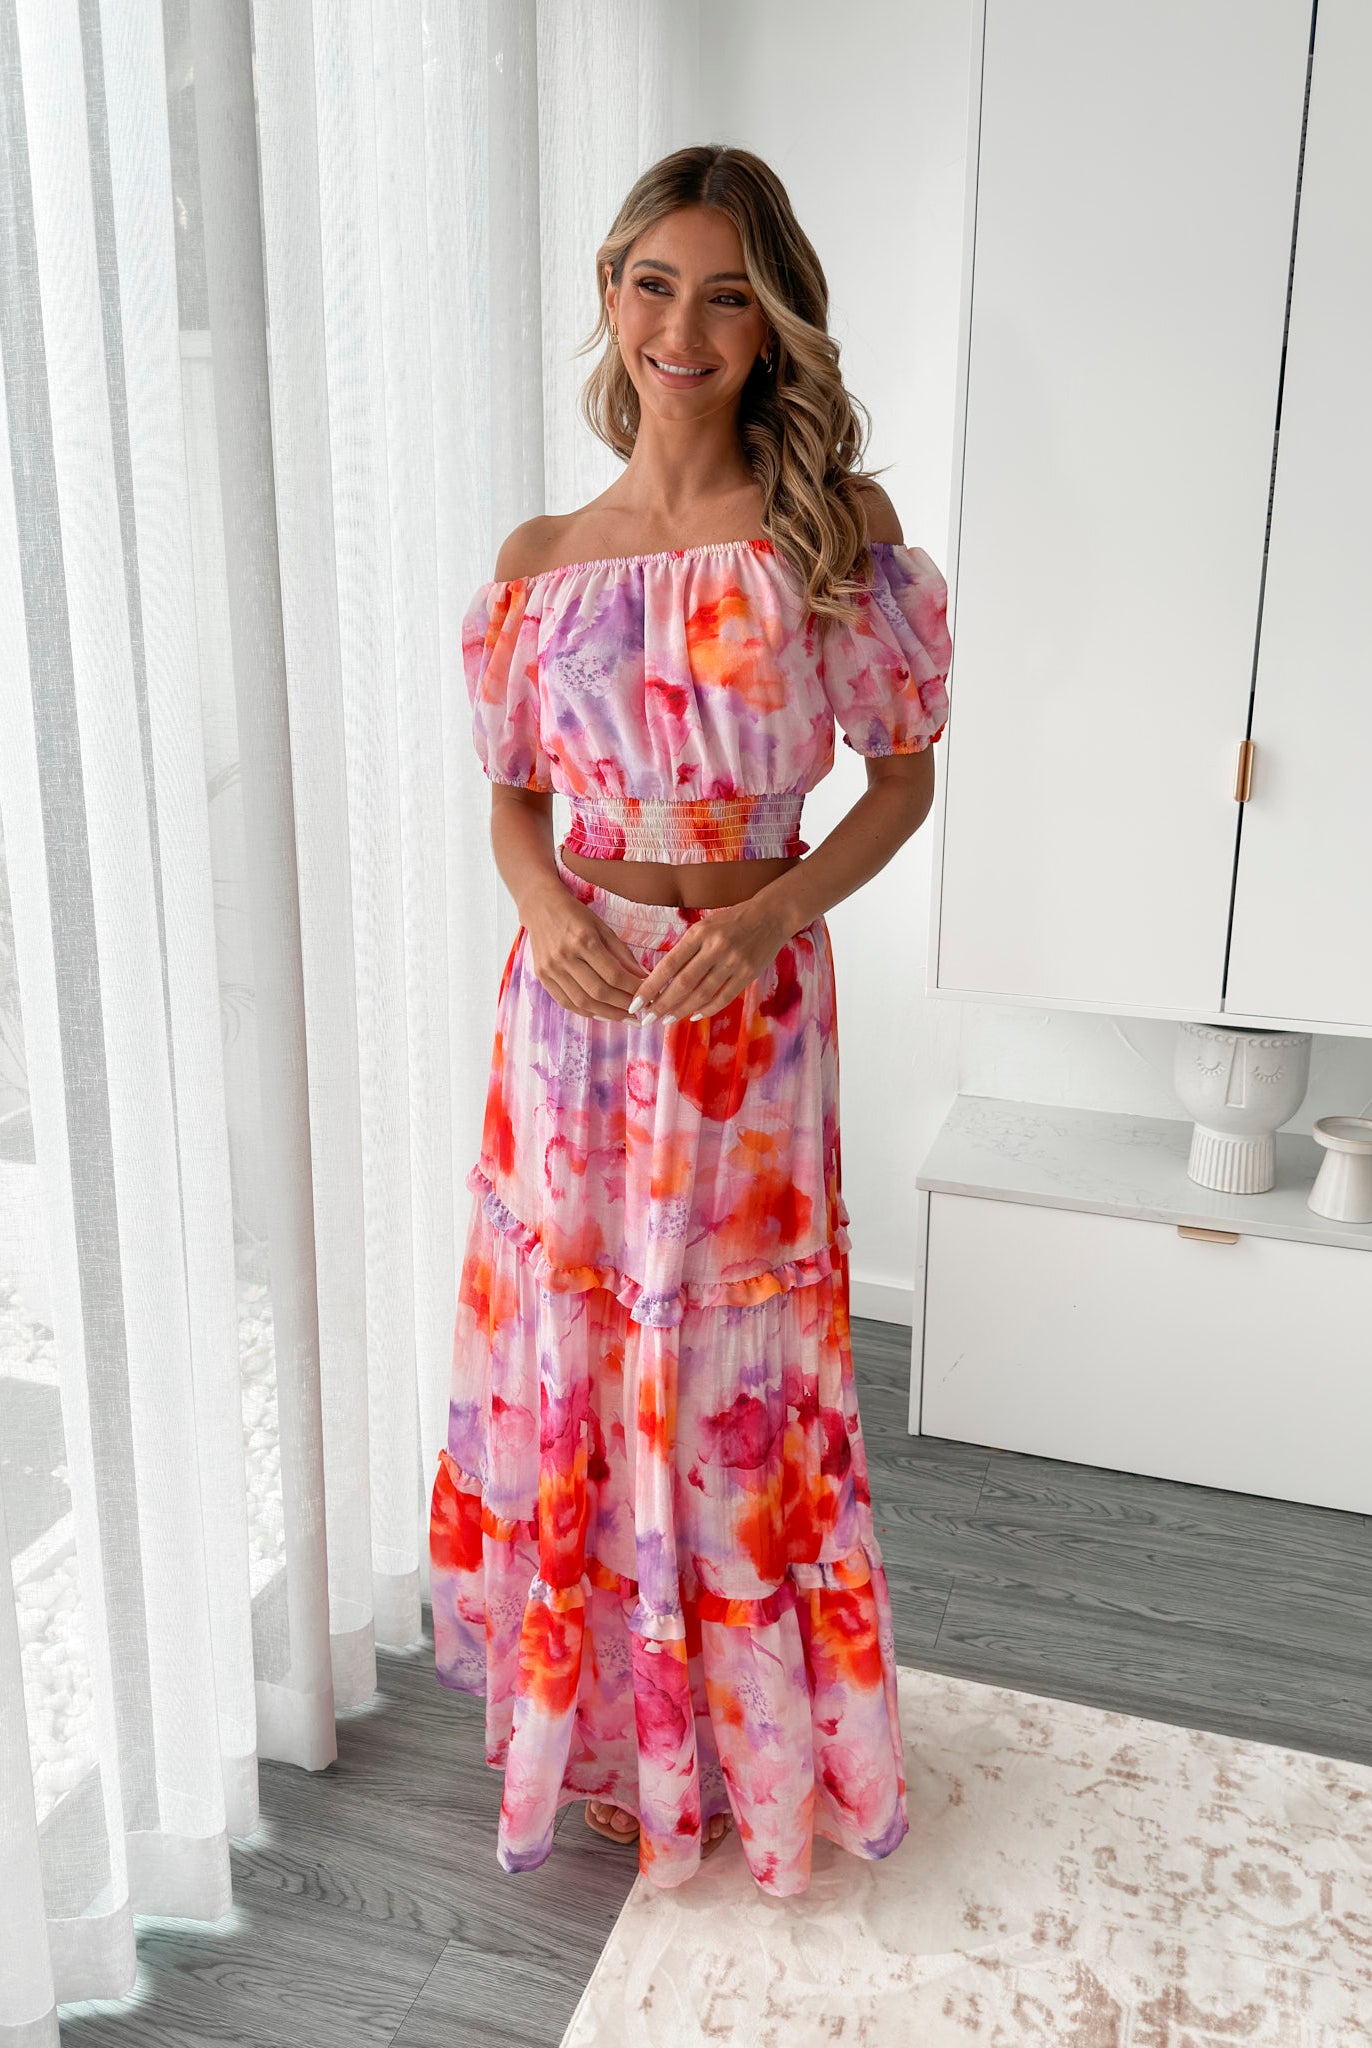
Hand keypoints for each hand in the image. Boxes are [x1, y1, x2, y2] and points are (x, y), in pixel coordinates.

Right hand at [523, 890, 647, 1020]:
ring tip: (624, 1018)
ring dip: (607, 1014)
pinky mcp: (542, 976)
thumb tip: (643, 978)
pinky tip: (601, 1014)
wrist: (541, 907)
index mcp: (584, 940)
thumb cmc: (576, 915)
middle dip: (623, 1006)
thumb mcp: (603, 927)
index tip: (647, 996)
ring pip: (582, 1001)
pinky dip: (586, 1012)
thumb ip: (623, 954)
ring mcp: (551, 968)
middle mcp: (565, 956)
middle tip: (639, 1012)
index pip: (614, 975)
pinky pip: (566, 1002)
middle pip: (599, 991)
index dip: (633, 990)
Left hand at [630, 898, 786, 1024]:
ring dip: (681, 1010)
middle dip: (662, 1004)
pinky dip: (706, 1009)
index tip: (636, 1002)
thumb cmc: (732, 921)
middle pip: (683, 983)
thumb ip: (687, 950)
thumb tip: (662, 979)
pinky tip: (693, 1016)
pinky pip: (723, 998)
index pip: (669, 965)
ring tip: (666, 1020)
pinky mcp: (748, 974)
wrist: (771, 916)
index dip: (650, 986)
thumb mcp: (705, 926)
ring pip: (702, 994)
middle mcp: (716, 948)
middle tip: (646, 1018)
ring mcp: (734, 962)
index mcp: (700, 933)